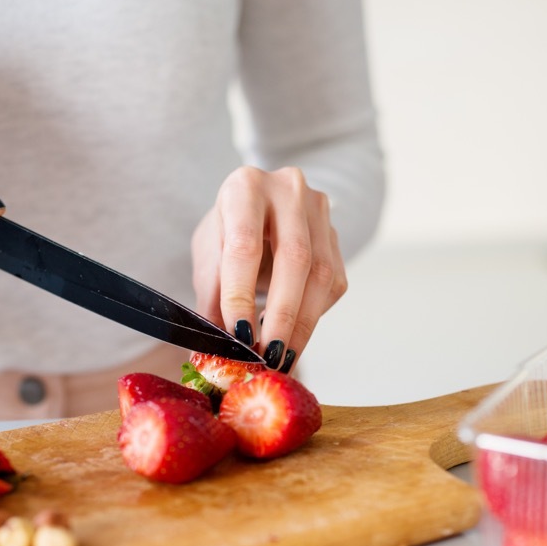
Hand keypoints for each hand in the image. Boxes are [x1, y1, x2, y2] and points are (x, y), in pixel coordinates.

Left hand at [191, 166, 346, 372]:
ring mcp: (320, 212)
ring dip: (302, 324)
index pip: (244, 246)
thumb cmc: (228, 231)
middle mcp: (288, 191)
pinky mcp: (337, 238)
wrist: (259, 207)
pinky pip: (333, 285)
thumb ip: (212, 298)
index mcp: (245, 188)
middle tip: (269, 356)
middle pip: (294, 258)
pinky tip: (293, 335)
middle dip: (282, 315)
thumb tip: (212, 352)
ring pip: (322, 275)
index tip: (238, 335)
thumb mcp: (209, 256)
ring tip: (281, 358)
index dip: (241, 294)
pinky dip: (313, 316)